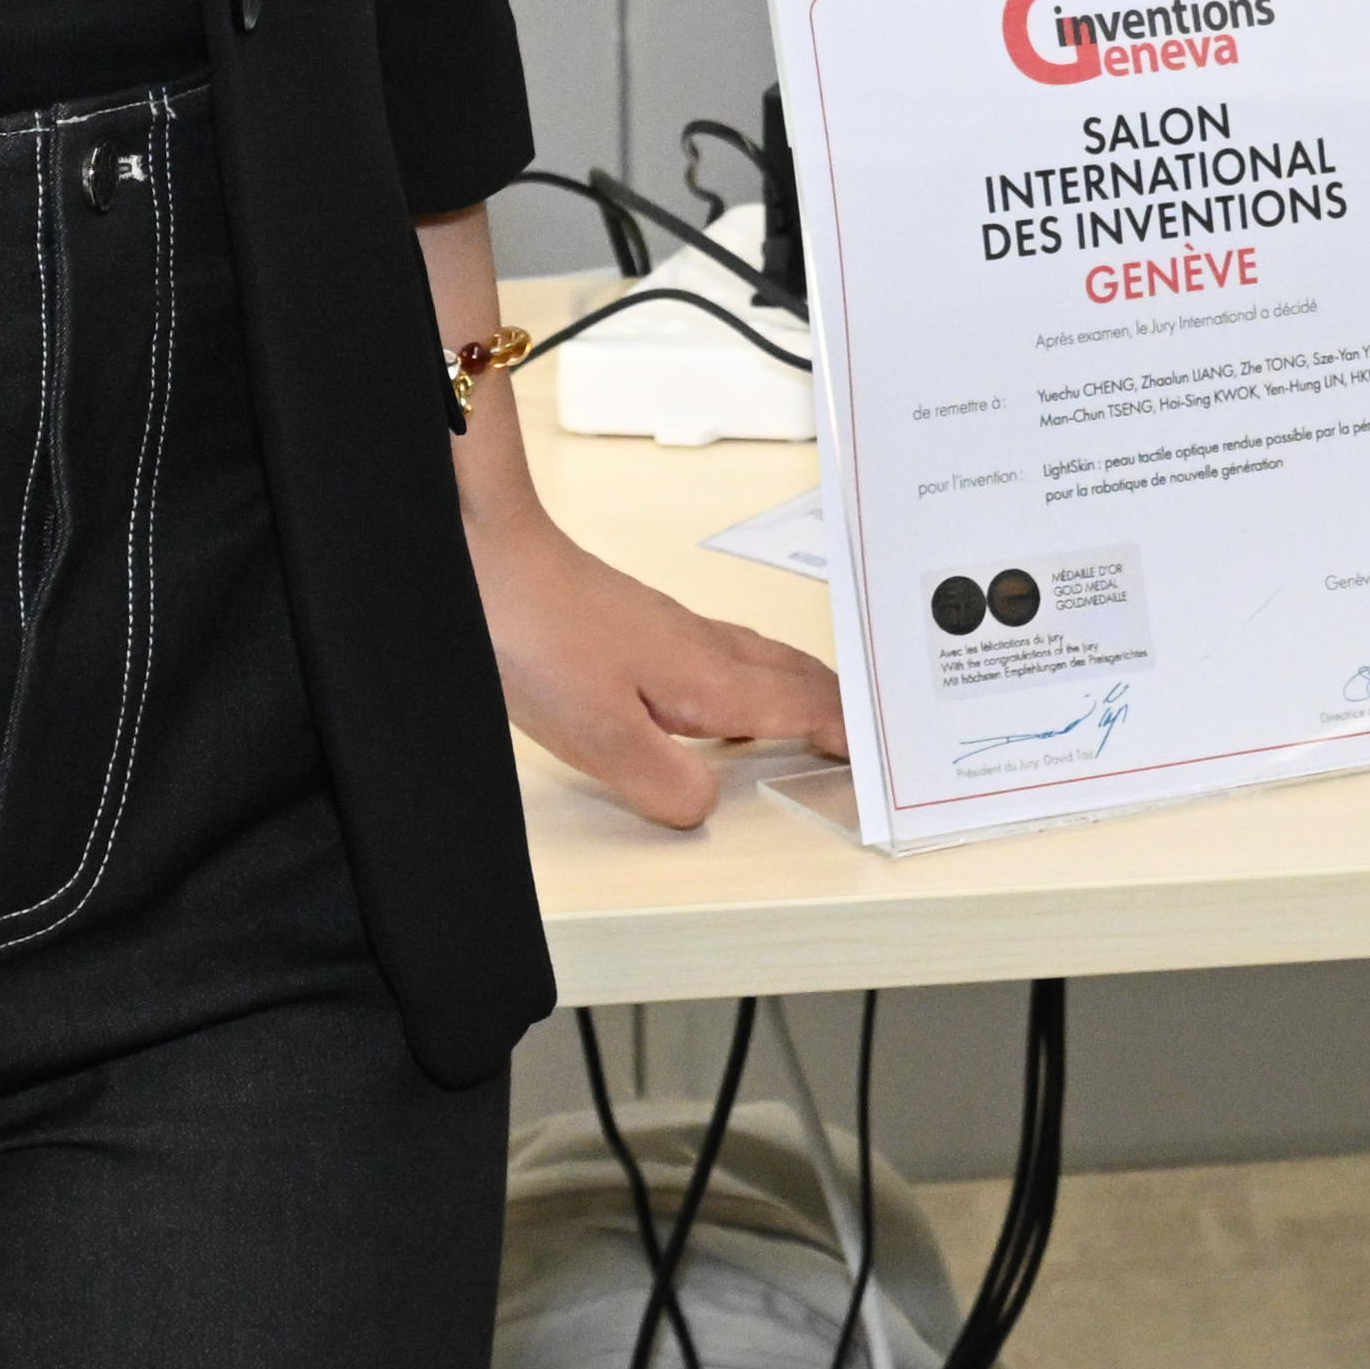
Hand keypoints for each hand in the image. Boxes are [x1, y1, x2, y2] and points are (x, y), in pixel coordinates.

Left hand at [476, 513, 851, 828]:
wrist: (494, 562)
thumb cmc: (541, 635)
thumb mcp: (600, 736)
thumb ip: (664, 780)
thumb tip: (706, 806)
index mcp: (708, 677)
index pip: (800, 705)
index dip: (842, 731)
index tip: (875, 755)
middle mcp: (702, 646)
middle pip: (794, 673)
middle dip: (837, 702)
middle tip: (864, 731)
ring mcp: (673, 629)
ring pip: (763, 658)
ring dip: (802, 684)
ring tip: (818, 709)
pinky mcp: (643, 623)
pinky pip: (727, 652)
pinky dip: (756, 675)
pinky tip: (727, 691)